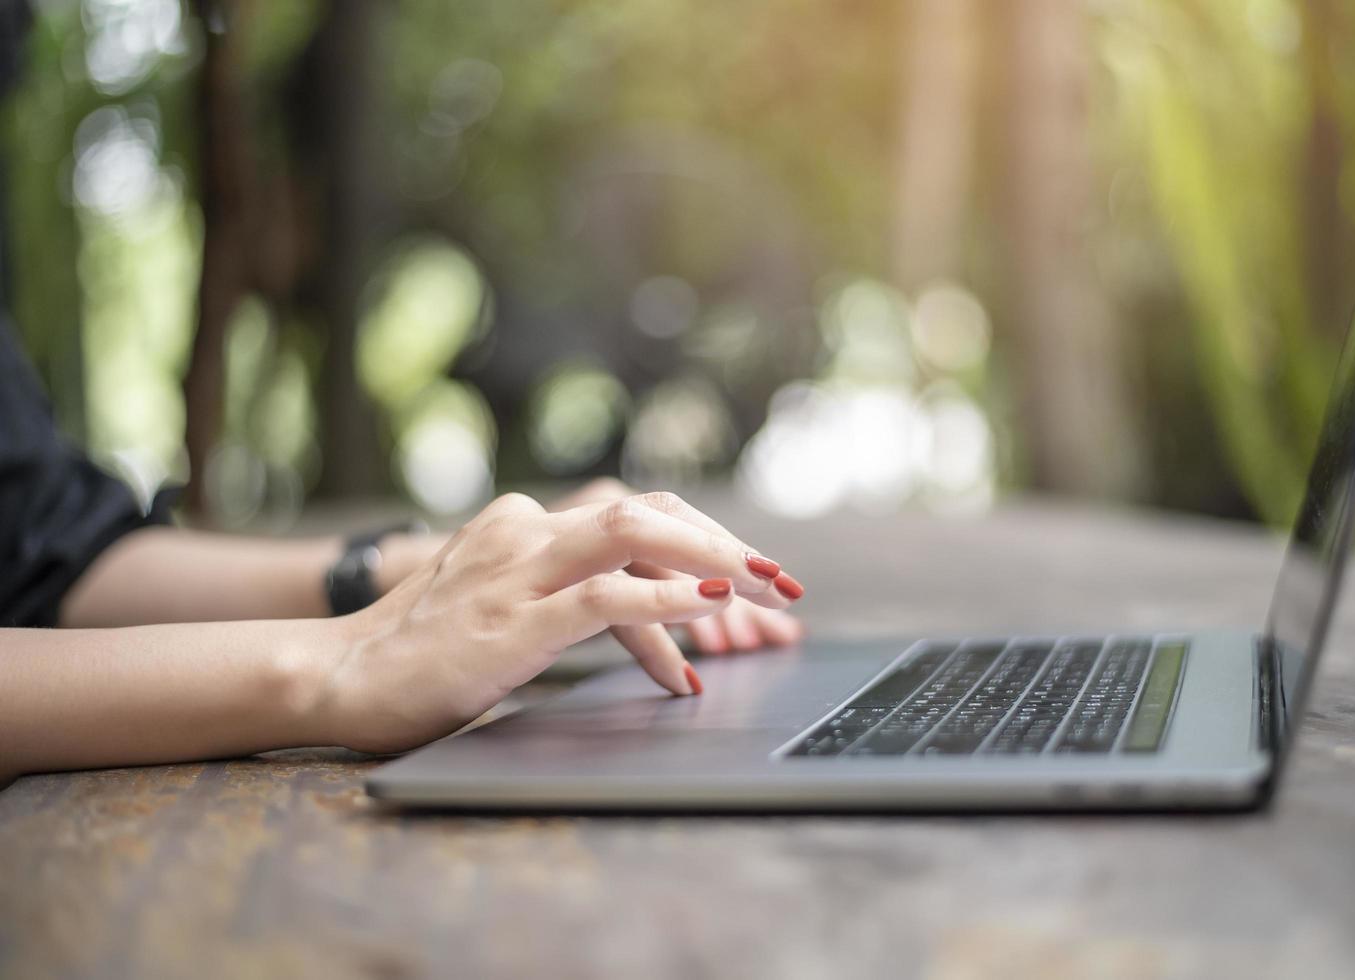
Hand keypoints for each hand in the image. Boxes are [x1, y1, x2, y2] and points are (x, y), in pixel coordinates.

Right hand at [320, 490, 799, 753]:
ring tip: (766, 592)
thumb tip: (643, 610)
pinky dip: (668, 602)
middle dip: (727, 543)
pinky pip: (606, 597)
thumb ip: (554, 588)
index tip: (751, 576)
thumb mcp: (496, 602)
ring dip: (715, 560)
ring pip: (638, 534)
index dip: (703, 537)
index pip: (635, 513)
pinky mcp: (513, 621)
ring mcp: (519, 571)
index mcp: (523, 523)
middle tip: (783, 582)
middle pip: (652, 512)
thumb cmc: (417, 652)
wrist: (335, 676)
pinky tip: (709, 609)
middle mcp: (527, 531)